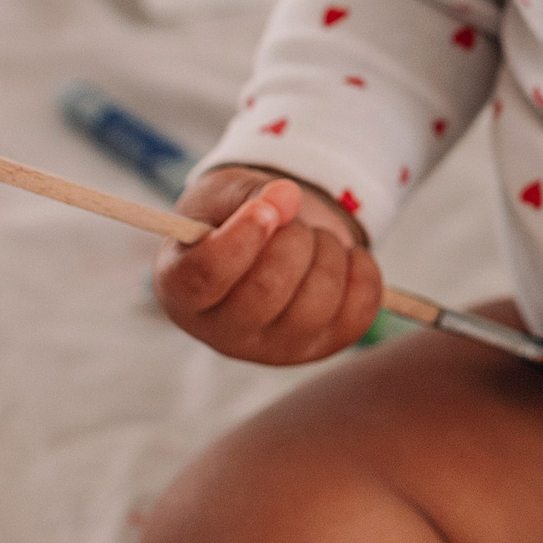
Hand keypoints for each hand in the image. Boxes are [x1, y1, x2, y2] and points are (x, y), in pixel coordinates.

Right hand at [155, 165, 383, 365]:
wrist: (272, 243)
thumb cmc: (234, 218)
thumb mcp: (225, 194)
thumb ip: (250, 193)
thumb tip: (288, 198)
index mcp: (181, 290)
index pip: (205, 278)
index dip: (240, 239)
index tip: (265, 208)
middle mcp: (222, 333)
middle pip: (266, 291)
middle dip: (292, 239)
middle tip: (292, 219)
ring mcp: (274, 349)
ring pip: (315, 305)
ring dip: (327, 251)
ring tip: (315, 237)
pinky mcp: (320, 348)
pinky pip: (358, 312)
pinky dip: (361, 270)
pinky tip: (344, 257)